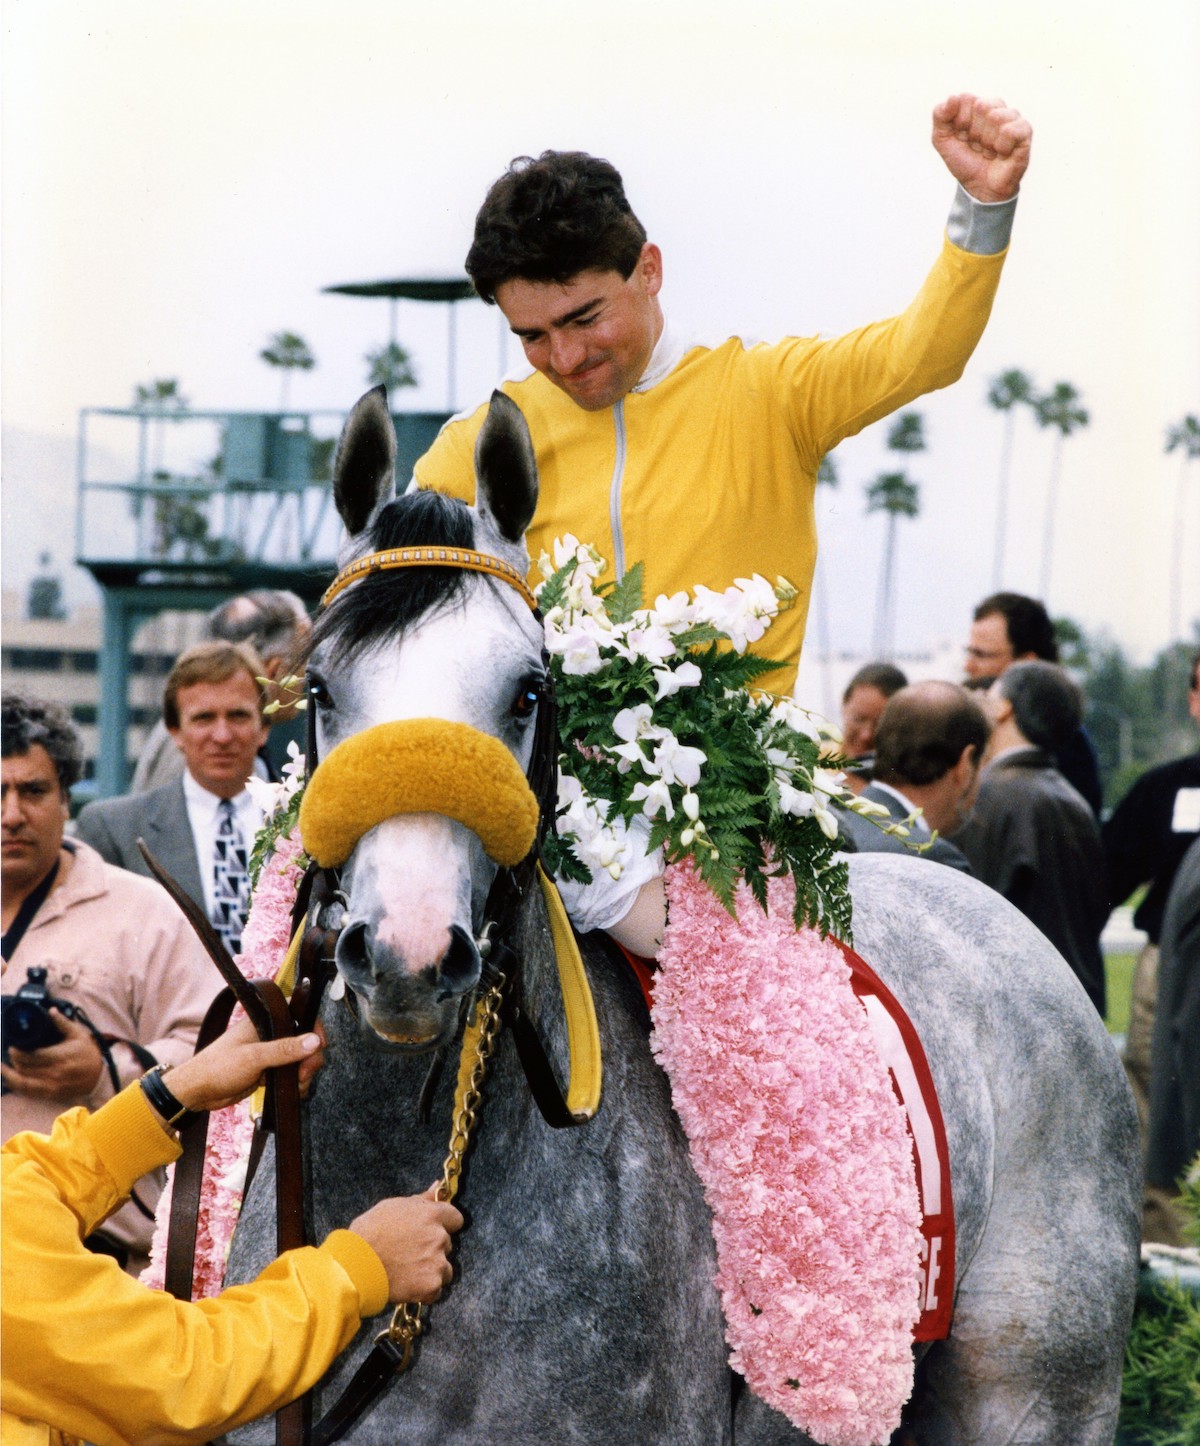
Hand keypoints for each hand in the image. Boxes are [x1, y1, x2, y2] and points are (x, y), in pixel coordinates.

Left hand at [1, 1010, 104, 1099]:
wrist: (99, 1076)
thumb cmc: (89, 1053)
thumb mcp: (79, 1034)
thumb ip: (63, 1023)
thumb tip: (51, 1011)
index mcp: (61, 1056)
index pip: (32, 1056)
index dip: (18, 1052)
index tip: (12, 1046)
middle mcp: (55, 1073)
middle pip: (25, 1068)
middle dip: (13, 1061)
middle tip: (10, 1053)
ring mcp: (52, 1086)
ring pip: (23, 1082)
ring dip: (10, 1075)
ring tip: (2, 1067)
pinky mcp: (51, 1094)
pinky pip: (28, 1092)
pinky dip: (17, 1086)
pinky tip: (10, 1080)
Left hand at [163, 1014, 325, 1114]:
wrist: (198, 1092)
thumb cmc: (219, 1067)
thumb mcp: (254, 1057)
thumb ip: (285, 1049)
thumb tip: (314, 1040)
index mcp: (265, 1021)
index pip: (298, 1014)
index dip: (313, 1027)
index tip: (319, 1045)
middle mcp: (270, 1033)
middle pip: (304, 1040)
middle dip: (310, 1058)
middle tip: (304, 1074)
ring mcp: (270, 1052)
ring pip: (300, 1059)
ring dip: (304, 1074)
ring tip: (296, 1086)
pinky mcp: (269, 1069)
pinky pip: (292, 1073)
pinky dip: (296, 1083)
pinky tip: (292, 1091)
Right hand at [351, 1184, 464, 1303]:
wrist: (355, 1266)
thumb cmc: (369, 1232)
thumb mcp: (392, 1206)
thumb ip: (420, 1200)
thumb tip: (437, 1187)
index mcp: (432, 1215)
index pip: (456, 1218)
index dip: (444, 1225)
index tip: (431, 1231)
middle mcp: (439, 1238)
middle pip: (447, 1244)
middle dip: (433, 1248)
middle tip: (411, 1252)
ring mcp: (437, 1263)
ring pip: (445, 1268)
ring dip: (432, 1270)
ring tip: (409, 1271)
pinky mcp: (431, 1286)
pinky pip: (437, 1289)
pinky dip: (425, 1290)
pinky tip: (408, 1284)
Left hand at [932, 94, 1031, 202]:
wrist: (979, 188)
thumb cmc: (965, 162)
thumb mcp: (942, 140)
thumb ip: (940, 116)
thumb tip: (953, 97)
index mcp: (976, 105)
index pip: (965, 98)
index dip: (959, 122)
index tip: (962, 137)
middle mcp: (995, 107)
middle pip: (981, 105)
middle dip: (974, 133)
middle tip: (977, 146)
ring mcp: (1012, 117)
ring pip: (996, 116)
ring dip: (987, 141)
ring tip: (989, 150)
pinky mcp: (1025, 131)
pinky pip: (1010, 130)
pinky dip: (1001, 147)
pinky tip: (1002, 153)